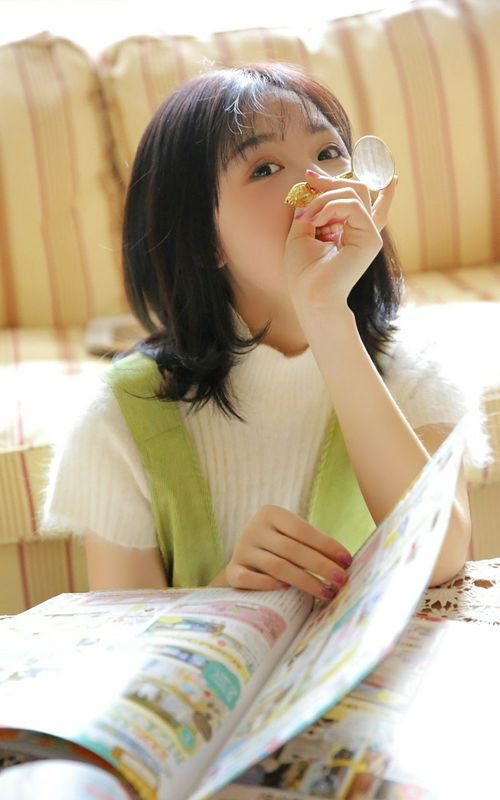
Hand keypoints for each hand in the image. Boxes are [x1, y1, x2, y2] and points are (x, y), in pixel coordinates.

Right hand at [224, 505, 352, 600]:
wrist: (245, 556)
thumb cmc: (278, 545)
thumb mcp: (292, 535)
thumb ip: (313, 544)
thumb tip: (345, 563)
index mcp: (270, 513)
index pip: (302, 530)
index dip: (327, 546)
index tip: (347, 561)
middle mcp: (253, 528)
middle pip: (292, 549)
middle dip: (321, 566)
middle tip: (341, 580)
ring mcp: (241, 550)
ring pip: (276, 566)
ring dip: (305, 581)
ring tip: (327, 592)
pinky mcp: (232, 571)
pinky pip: (249, 579)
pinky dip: (269, 585)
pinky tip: (288, 591)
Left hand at [284, 172, 397, 313]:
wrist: (310, 295)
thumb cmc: (303, 271)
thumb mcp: (301, 231)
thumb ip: (310, 208)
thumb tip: (312, 186)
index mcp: (348, 230)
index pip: (358, 198)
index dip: (335, 181)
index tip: (309, 175)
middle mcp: (361, 231)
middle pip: (356, 189)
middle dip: (330, 182)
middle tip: (308, 179)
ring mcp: (368, 234)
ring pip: (353, 193)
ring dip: (324, 199)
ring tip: (306, 218)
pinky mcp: (370, 239)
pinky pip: (352, 206)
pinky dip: (330, 207)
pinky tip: (316, 222)